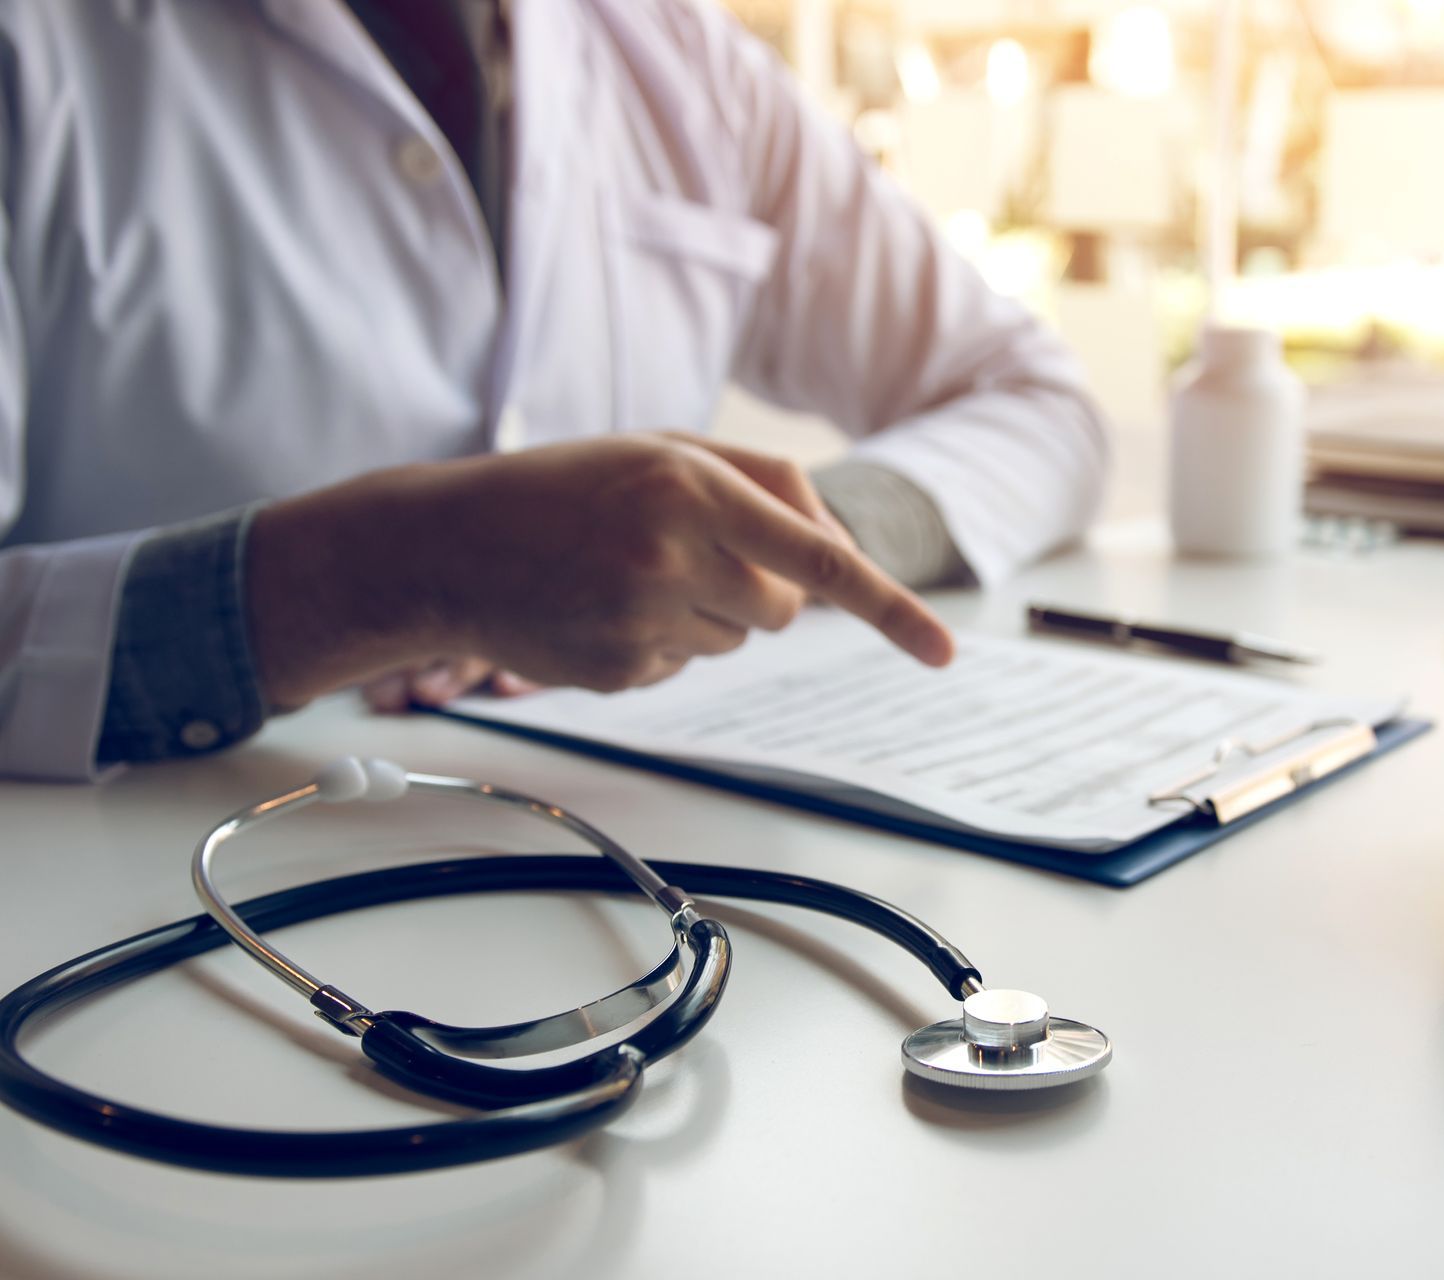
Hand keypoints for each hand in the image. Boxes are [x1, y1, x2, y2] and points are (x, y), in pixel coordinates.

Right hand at [247, 435, 954, 707]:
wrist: (448, 547)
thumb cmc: (569, 486)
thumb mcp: (663, 450)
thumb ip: (762, 483)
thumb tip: (838, 547)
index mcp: (690, 487)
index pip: (818, 555)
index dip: (889, 607)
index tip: (944, 652)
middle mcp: (672, 555)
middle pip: (786, 606)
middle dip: (761, 585)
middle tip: (690, 553)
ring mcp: (643, 620)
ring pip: (741, 637)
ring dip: (710, 610)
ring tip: (630, 573)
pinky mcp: (622, 671)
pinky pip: (688, 665)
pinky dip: (664, 641)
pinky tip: (604, 607)